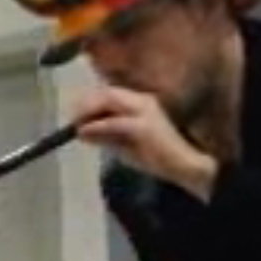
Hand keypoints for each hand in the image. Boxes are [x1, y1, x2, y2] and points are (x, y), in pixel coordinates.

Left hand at [71, 86, 217, 196]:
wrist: (186, 168)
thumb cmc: (159, 158)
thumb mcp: (127, 145)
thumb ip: (106, 136)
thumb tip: (81, 131)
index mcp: (141, 102)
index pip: (109, 93)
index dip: (89, 101)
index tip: (75, 114)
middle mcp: (143, 100)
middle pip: (106, 92)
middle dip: (85, 104)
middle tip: (73, 119)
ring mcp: (145, 110)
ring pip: (109, 99)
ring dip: (89, 111)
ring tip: (77, 124)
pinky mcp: (144, 126)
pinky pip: (114, 122)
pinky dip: (97, 126)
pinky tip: (84, 132)